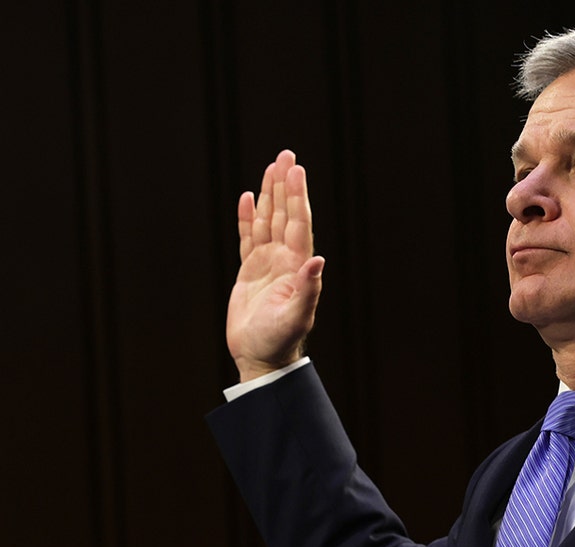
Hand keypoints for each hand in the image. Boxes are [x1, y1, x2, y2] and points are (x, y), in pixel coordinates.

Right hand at [226, 149, 324, 381]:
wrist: (262, 357)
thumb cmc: (281, 339)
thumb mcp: (296, 315)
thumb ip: (308, 288)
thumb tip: (318, 261)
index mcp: (298, 266)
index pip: (298, 223)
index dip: (297, 196)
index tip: (296, 170)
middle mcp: (285, 259)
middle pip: (284, 214)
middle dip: (285, 185)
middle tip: (286, 155)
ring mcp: (268, 264)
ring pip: (268, 221)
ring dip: (270, 194)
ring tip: (271, 167)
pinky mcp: (250, 272)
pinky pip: (248, 238)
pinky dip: (248, 218)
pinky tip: (249, 199)